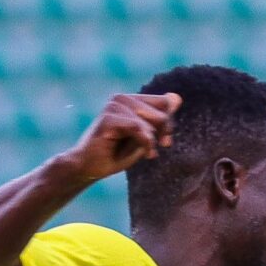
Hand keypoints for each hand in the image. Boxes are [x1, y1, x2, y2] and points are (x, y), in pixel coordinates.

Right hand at [61, 92, 179, 183]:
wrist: (88, 168)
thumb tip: (177, 97)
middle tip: (153, 151)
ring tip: (146, 154)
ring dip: (151, 141)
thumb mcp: (145, 137)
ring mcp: (113, 106)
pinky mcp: (108, 118)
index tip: (165, 142)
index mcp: (130, 100)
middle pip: (161, 111)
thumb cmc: (115, 154)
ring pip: (150, 121)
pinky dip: (145, 142)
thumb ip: (161, 118)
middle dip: (163, 133)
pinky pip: (138, 128)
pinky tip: (146, 153)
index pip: (164, 102)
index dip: (168, 123)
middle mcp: (121, 98)